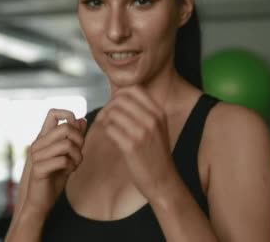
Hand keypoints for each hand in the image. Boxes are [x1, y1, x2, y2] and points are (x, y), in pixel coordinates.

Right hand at [23, 109, 87, 215]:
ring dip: (77, 156)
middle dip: (79, 140)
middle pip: (65, 128)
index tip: (77, 132)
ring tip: (75, 164)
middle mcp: (38, 143)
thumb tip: (82, 119)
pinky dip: (71, 166)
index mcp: (43, 138)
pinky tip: (69, 171)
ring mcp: (36, 155)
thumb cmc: (55, 177)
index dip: (69, 116)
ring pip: (66, 145)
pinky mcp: (38, 169)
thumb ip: (74, 138)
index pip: (53, 113)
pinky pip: (63, 160)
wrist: (41, 201)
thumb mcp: (68, 155)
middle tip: (79, 154)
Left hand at [97, 86, 176, 200]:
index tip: (116, 105)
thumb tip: (122, 96)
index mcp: (158, 113)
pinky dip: (107, 132)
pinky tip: (112, 139)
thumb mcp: (158, 128)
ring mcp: (142, 133)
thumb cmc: (156, 154)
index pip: (134, 89)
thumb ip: (145, 111)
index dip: (120, 94)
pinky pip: (110, 129)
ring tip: (110, 128)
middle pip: (120, 99)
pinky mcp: (131, 146)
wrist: (162, 180)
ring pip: (113, 113)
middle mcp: (152, 120)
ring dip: (106, 120)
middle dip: (110, 107)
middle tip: (109, 118)